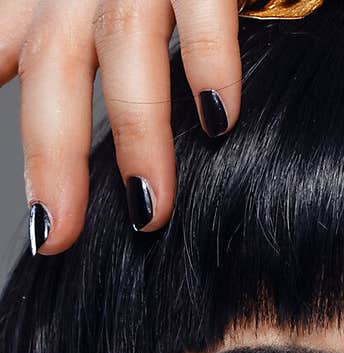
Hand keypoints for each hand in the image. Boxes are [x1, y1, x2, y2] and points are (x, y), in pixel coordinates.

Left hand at [4, 0, 243, 253]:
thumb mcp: (73, 12)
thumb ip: (41, 57)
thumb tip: (40, 150)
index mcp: (42, 2)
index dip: (2, 121)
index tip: (21, 217)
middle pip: (53, 70)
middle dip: (51, 157)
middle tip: (56, 236)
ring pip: (124, 47)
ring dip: (135, 134)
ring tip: (148, 210)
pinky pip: (201, 9)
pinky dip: (208, 62)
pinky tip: (219, 118)